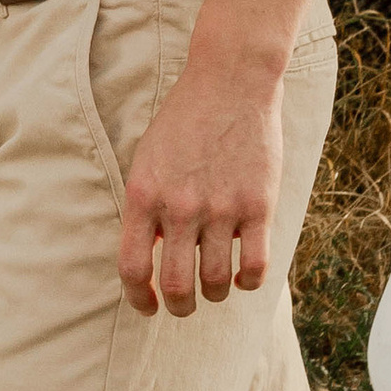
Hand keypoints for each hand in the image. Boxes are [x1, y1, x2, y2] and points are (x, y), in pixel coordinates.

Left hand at [119, 60, 284, 314]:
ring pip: (216, 282)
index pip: (132, 267)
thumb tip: (154, 254)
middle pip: (177, 286)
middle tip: (185, 306)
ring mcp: (221, 208)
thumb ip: (147, 207)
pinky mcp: (258, 206)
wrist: (229, 83)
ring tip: (216, 287)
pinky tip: (244, 275)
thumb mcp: (148, 160)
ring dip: (215, 294)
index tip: (149, 305)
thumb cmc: (184, 123)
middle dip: (180, 307)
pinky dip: (249, 282)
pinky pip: (254, 266)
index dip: (139, 298)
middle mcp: (179, 207)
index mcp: (144, 196)